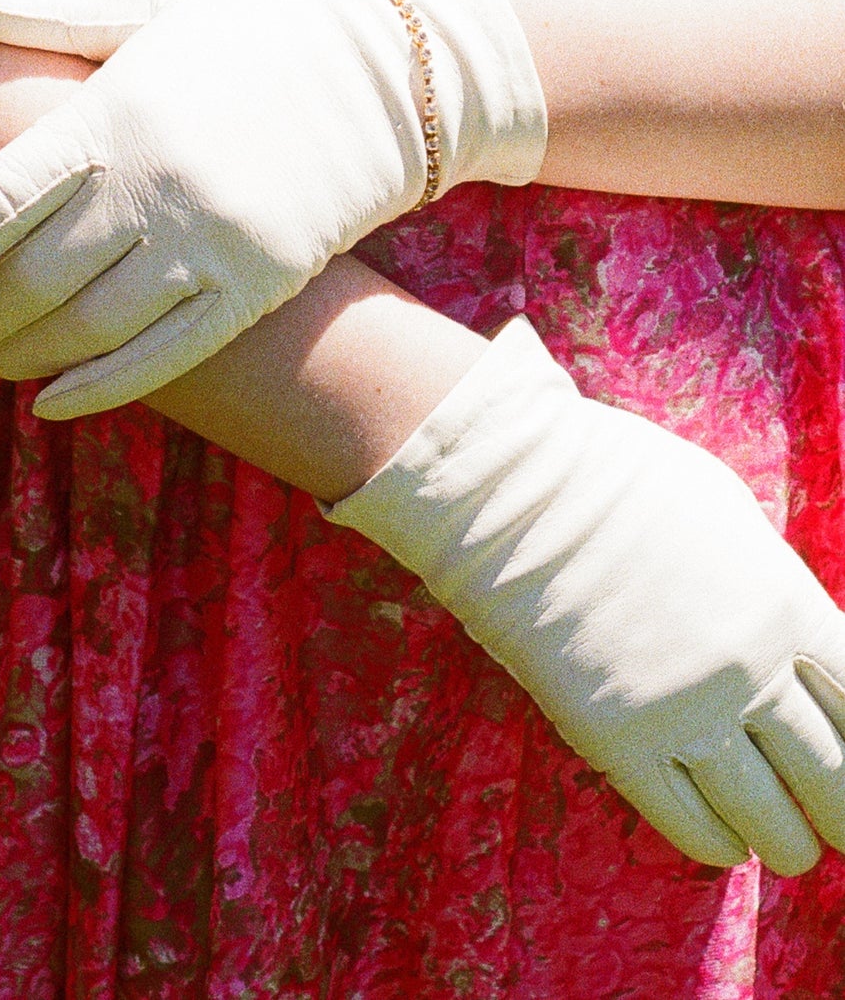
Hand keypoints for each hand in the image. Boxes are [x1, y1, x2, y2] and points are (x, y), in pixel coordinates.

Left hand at [0, 0, 546, 418]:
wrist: (390, 71)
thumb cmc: (248, 34)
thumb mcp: (144, 9)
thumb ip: (37, 13)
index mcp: (110, 115)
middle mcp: (152, 183)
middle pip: (29, 282)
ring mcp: (209, 240)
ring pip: (89, 327)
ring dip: (27, 354)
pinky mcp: (259, 284)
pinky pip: (164, 355)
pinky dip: (100, 387)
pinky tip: (54, 400)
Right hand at [328, 316, 844, 875]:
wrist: (510, 492)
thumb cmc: (609, 476)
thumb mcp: (721, 508)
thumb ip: (766, 574)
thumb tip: (784, 623)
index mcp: (786, 603)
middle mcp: (749, 668)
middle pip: (832, 775)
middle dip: (840, 811)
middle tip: (833, 823)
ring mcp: (683, 709)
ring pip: (768, 815)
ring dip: (787, 841)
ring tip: (785, 846)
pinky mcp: (616, 738)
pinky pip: (687, 821)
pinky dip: (718, 844)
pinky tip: (725, 844)